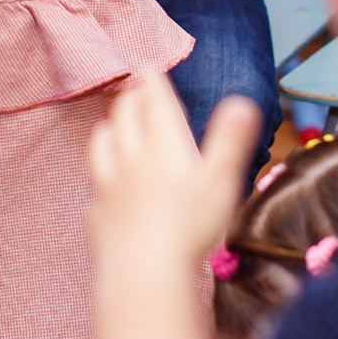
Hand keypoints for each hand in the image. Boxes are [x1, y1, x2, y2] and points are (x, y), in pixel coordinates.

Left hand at [89, 73, 265, 274]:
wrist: (143, 273)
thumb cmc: (188, 228)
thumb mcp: (221, 182)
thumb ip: (230, 140)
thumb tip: (242, 102)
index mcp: (163, 147)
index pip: (155, 103)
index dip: (153, 81)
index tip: (150, 65)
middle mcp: (131, 160)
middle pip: (124, 117)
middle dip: (131, 99)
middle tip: (136, 91)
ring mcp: (110, 188)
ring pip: (101, 147)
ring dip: (108, 130)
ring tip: (111, 126)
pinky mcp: (99, 217)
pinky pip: (96, 190)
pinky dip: (100, 180)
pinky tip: (104, 187)